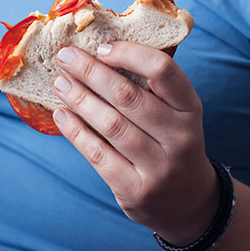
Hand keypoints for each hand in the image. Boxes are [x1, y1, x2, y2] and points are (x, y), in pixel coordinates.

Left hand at [51, 41, 218, 245]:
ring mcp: (158, 166)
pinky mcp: (134, 188)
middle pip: (129, 97)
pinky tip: (61, 115)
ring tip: (59, 84)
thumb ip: (148, 93)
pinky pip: (99, 155)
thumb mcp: (174, 118)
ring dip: (80, 100)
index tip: (101, 47)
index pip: (163, 71)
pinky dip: (76, 133)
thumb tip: (96, 58)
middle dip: (92, 73)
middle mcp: (179, 137)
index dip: (129, 54)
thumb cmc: (170, 147)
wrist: (186, 203)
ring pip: (111, 125)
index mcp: (190, 109)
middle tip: (65, 57)